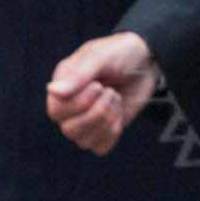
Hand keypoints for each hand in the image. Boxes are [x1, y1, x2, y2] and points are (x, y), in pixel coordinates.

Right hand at [46, 32, 158, 153]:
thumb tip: (51, 91)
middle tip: (110, 91)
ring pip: (84, 141)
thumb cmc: (121, 53)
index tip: (98, 85)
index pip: (56, 111)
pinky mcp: (103, 130)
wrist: (147, 60)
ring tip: (115, 98)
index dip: (79, 104)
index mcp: (63, 85)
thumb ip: (78, 75)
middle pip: (69, 129)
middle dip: (97, 112)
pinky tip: (118, 114)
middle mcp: (70, 106)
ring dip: (107, 120)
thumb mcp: (101, 57)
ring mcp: (85, 121)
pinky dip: (113, 133)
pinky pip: (100, 147)